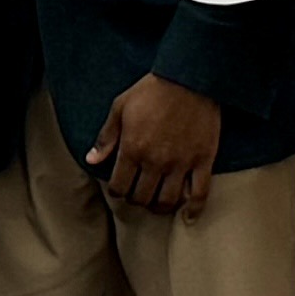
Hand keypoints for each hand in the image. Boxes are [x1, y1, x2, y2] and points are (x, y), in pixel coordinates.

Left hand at [89, 73, 221, 215]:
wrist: (189, 78)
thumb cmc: (152, 90)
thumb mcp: (120, 108)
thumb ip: (106, 137)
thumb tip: (92, 160)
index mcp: (132, 149)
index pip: (120, 185)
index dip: (116, 191)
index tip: (119, 188)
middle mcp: (156, 161)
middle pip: (142, 197)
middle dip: (136, 199)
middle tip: (137, 194)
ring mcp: (181, 163)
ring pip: (168, 201)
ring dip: (159, 207)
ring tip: (157, 204)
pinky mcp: (203, 160)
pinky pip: (199, 193)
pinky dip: (194, 209)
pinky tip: (188, 217)